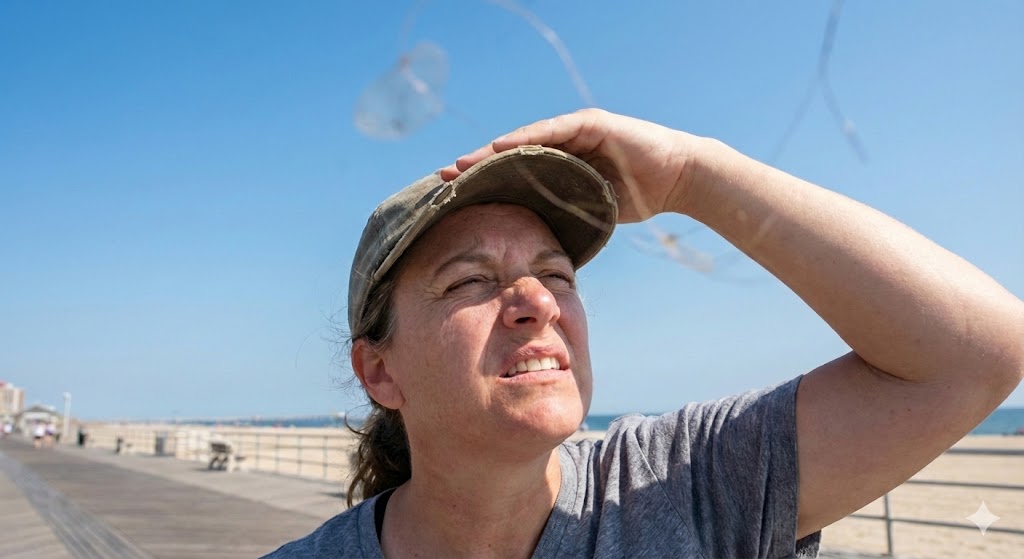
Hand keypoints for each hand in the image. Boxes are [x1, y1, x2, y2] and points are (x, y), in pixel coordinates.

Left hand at [440, 109, 702, 222]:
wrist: (677, 178)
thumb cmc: (636, 197)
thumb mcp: (590, 213)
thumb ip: (563, 222)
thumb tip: (537, 257)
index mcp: (558, 166)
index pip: (513, 174)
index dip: (484, 184)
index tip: (453, 197)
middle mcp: (561, 144)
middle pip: (510, 155)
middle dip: (476, 167)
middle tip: (442, 179)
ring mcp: (573, 131)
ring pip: (523, 142)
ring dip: (489, 153)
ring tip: (460, 166)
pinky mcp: (588, 123)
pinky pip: (550, 132)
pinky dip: (523, 140)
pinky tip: (498, 148)